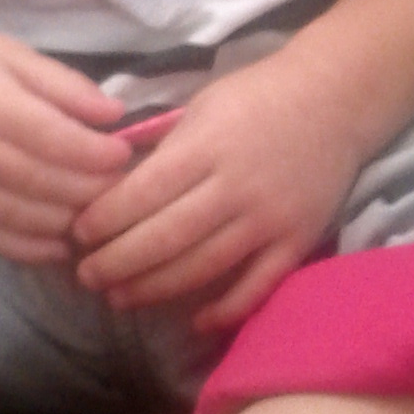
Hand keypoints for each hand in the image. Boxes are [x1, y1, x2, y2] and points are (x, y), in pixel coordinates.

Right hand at [0, 20, 131, 263]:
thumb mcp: (13, 53)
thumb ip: (65, 85)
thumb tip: (115, 115)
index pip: (58, 142)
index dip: (99, 155)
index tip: (125, 153)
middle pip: (46, 185)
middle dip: (93, 190)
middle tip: (122, 186)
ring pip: (24, 220)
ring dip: (69, 222)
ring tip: (97, 212)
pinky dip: (32, 248)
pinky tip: (60, 243)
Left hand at [68, 53, 361, 332]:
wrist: (337, 97)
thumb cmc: (259, 95)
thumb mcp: (202, 104)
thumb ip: (162, 144)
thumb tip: (109, 177)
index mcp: (207, 146)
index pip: (144, 192)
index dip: (105, 220)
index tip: (76, 236)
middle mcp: (236, 187)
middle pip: (167, 237)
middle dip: (119, 262)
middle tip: (86, 277)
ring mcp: (269, 219)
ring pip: (203, 266)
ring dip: (155, 288)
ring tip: (120, 298)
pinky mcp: (297, 241)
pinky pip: (257, 286)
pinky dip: (226, 308)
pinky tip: (194, 319)